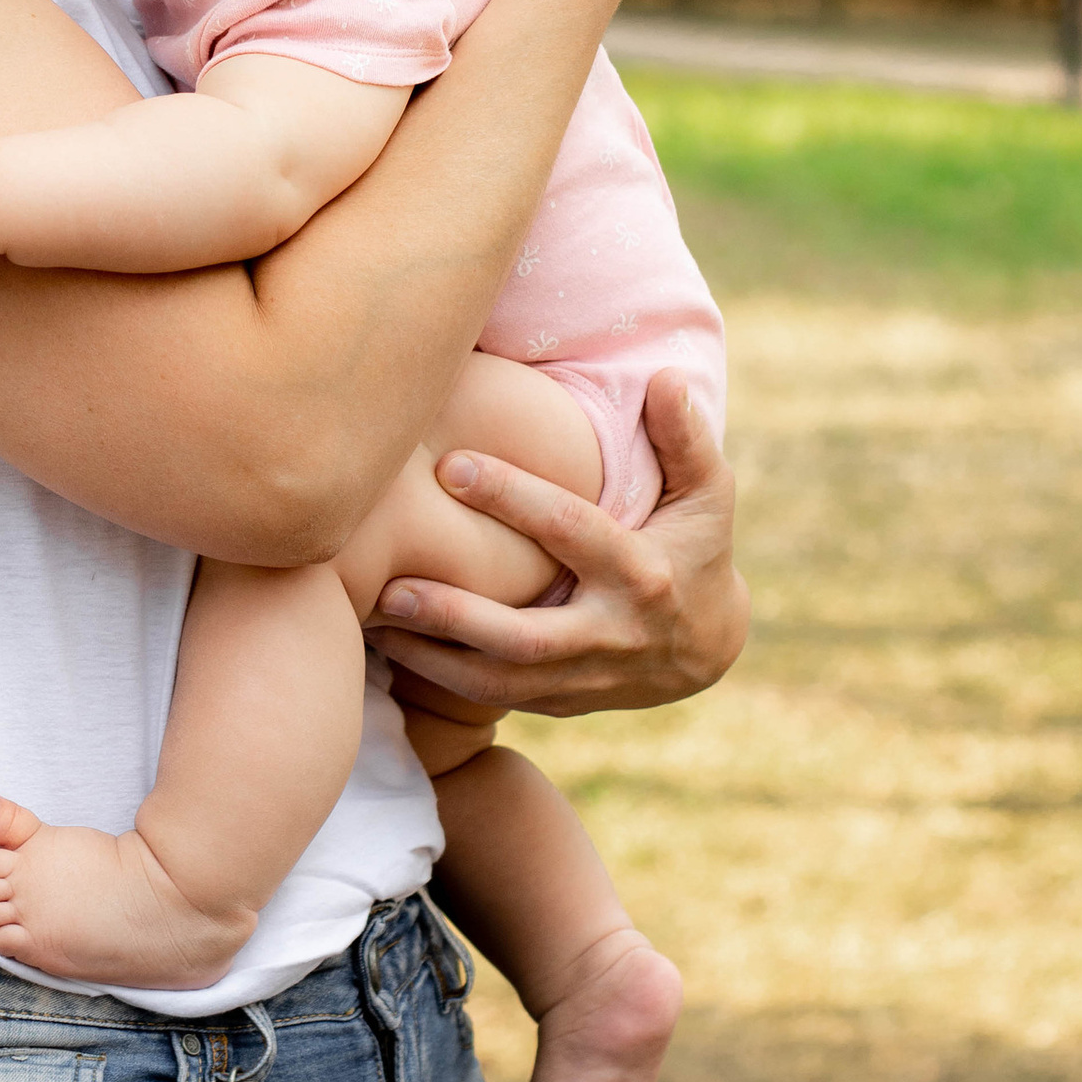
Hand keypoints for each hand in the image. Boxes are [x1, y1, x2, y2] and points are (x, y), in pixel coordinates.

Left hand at [369, 369, 746, 718]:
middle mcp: (611, 634)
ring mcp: (584, 679)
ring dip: (432, 658)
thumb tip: (664, 378)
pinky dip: (439, 677)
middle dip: (456, 614)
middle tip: (391, 586)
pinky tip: (389, 644)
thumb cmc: (695, 548)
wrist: (706, 647)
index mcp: (641, 573)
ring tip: (373, 621)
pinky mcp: (560, 703)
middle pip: (525, 636)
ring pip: (499, 681)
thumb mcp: (707, 494)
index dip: (510, 496)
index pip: (568, 530)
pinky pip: (492, 696)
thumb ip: (685, 438)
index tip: (450, 465)